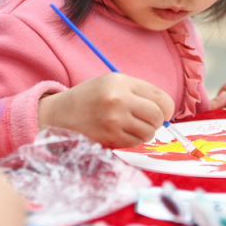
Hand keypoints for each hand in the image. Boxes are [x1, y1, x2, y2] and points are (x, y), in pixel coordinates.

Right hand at [37, 73, 174, 147]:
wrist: (58, 114)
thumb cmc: (89, 98)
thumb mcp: (111, 83)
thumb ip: (139, 92)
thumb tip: (166, 109)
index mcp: (121, 82)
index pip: (160, 97)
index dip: (167, 108)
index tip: (164, 112)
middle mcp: (118, 100)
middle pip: (157, 116)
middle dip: (157, 121)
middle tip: (147, 120)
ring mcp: (113, 121)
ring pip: (148, 132)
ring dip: (145, 132)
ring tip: (131, 125)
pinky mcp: (109, 138)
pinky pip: (134, 143)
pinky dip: (132, 140)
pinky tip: (120, 132)